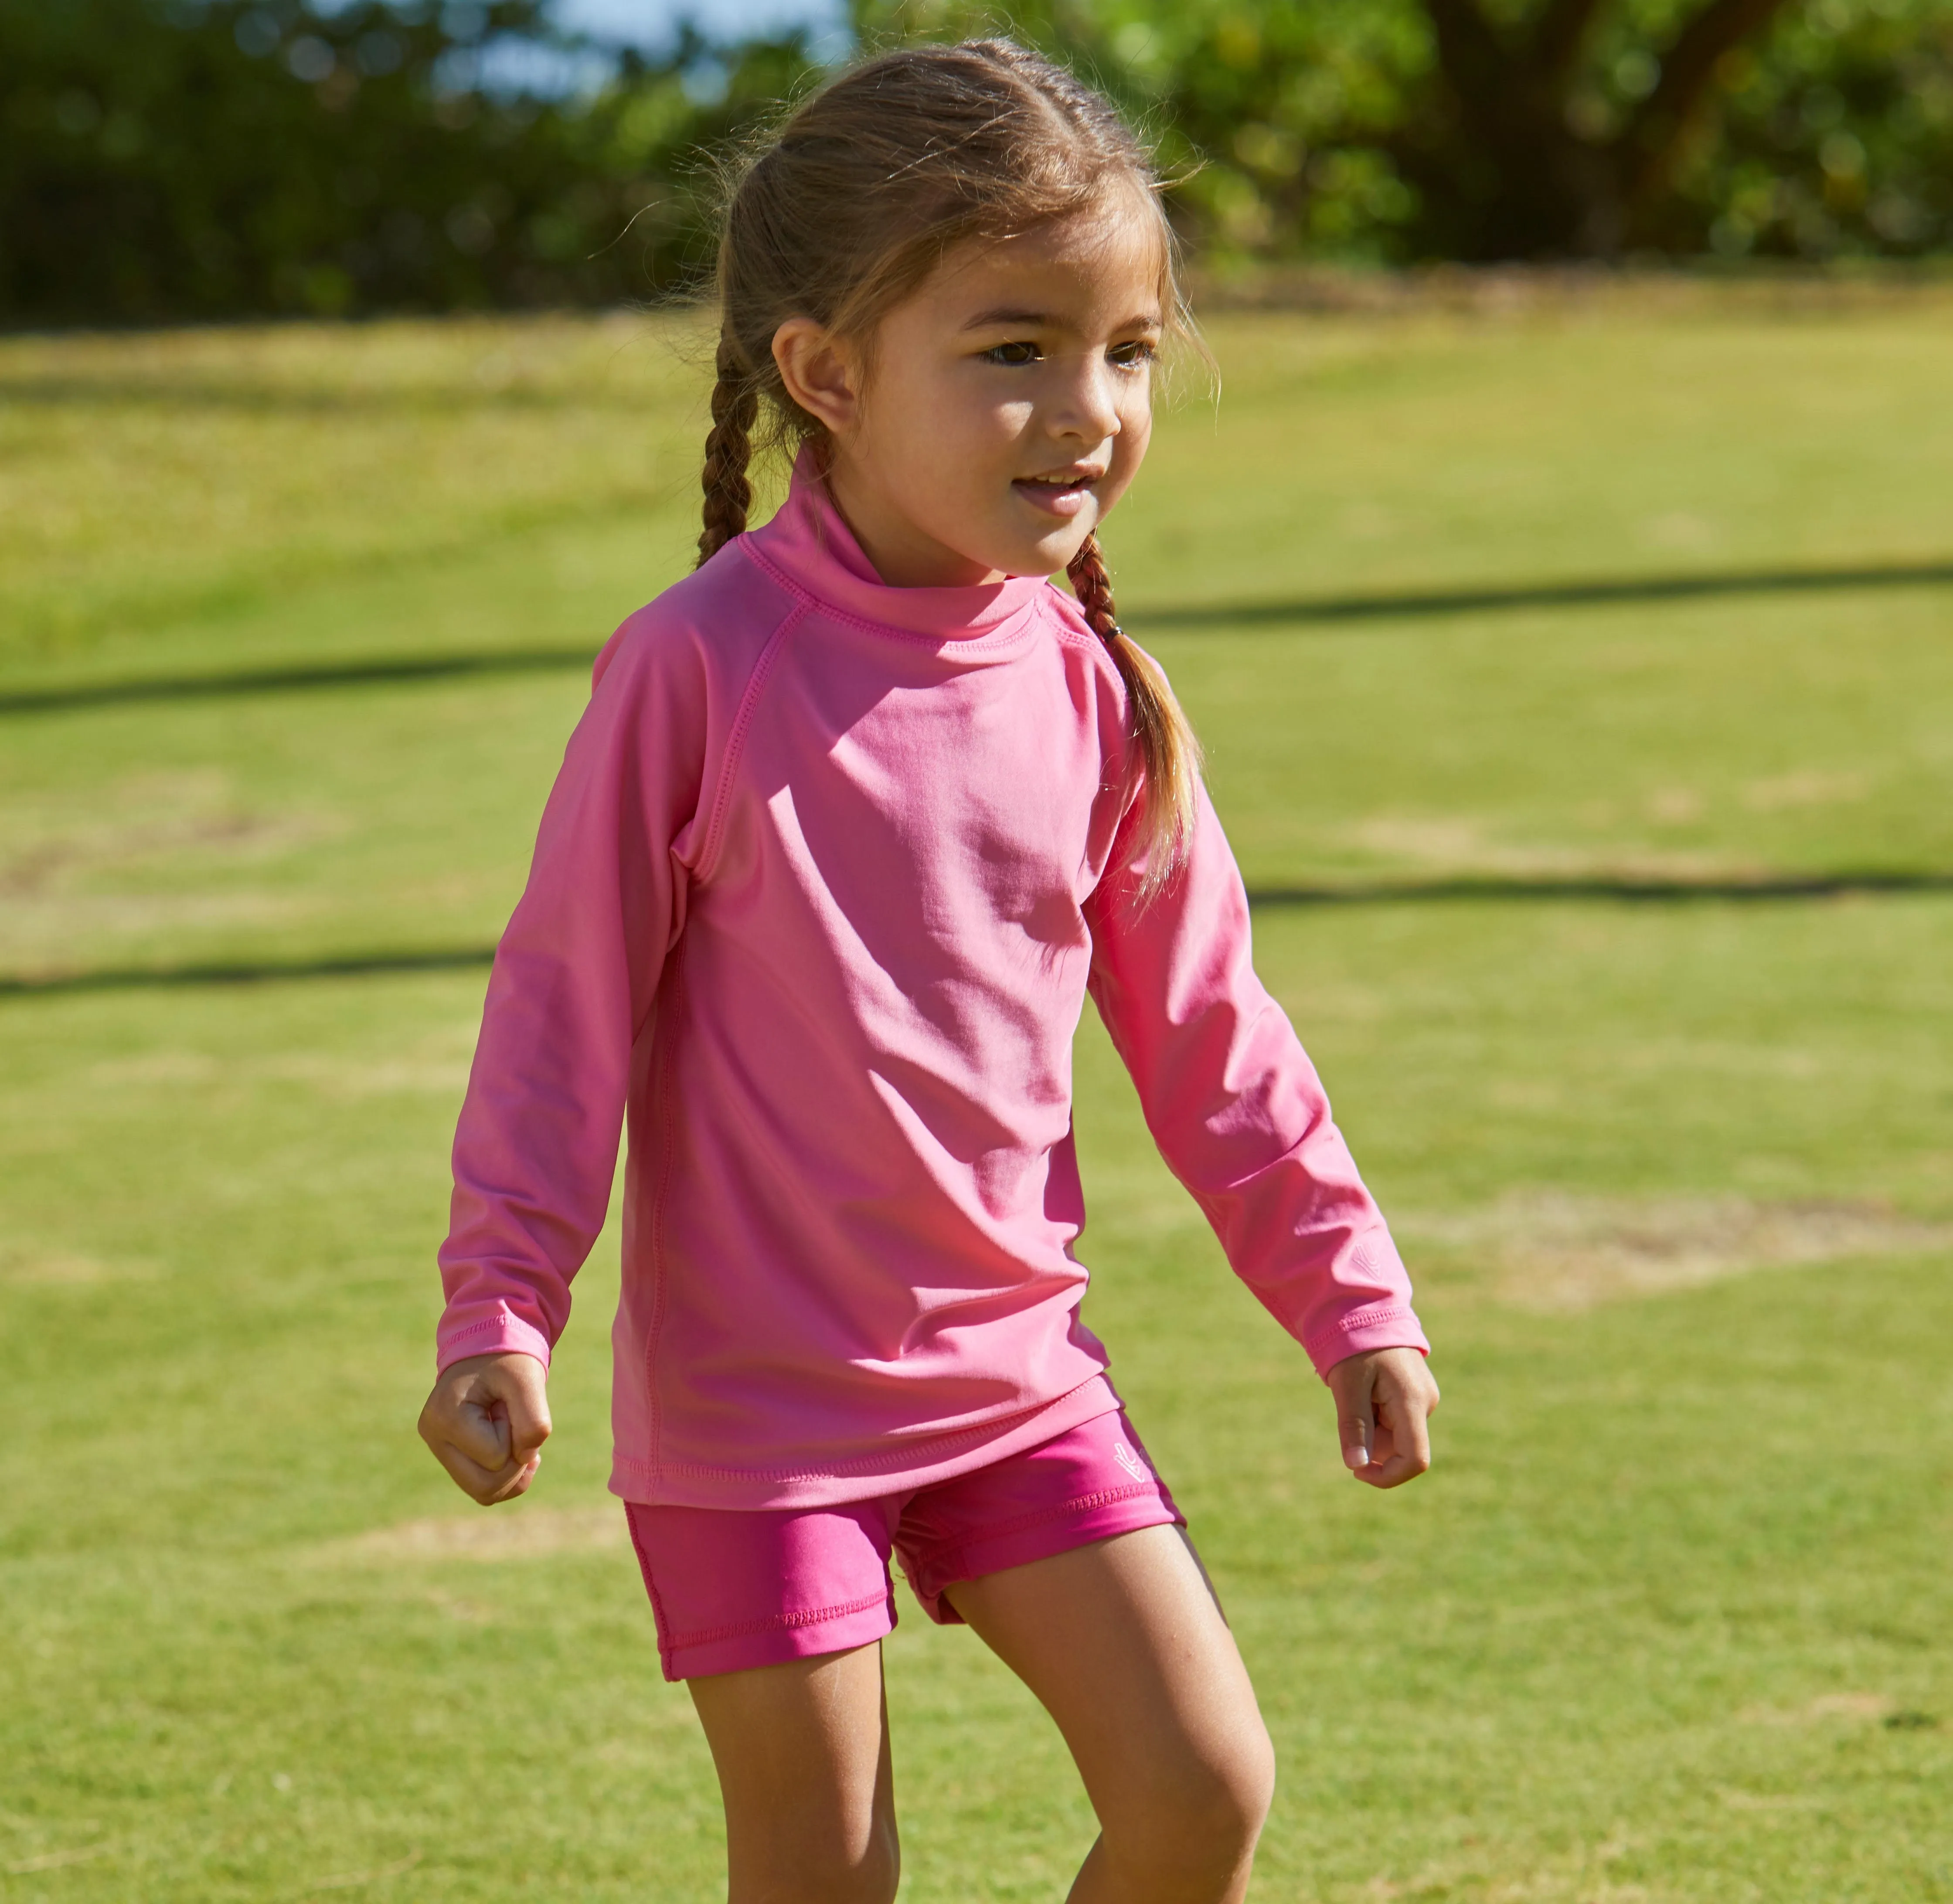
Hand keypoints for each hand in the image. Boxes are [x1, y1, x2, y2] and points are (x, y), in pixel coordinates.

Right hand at [417, 1352, 551, 1504]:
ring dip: (514, 1471)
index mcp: (446, 1416)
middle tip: (516, 1424)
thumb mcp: (527, 1380)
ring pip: (485, 1493)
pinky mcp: (450, 1456)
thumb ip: (534, 1420)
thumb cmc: (508, 1362)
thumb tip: (526, 1460)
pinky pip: (483, 1488)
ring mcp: (439, 1449)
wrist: (490, 1350)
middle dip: (516, 1462)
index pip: (496, 1456)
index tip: (509, 1403)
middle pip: (486, 1487)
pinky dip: (507, 1477)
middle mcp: (434, 1437)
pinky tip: (515, 1449)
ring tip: (515, 1433)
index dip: (516, 1433)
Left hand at [1326, 1347, 1438, 1488]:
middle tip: (1348, 1407)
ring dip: (1371, 1428)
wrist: (1366, 1310)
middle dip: (1371, 1443)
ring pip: (1396, 1435)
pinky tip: (1364, 1390)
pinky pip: (1396, 1420)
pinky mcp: (1416, 1394)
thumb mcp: (1348, 1386)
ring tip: (1356, 1392)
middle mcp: (1426, 1403)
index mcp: (1412, 1402)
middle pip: (1400, 1448)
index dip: (1387, 1476)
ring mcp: (1423, 1398)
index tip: (1356, 1472)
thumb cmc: (1355, 1345)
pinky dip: (1375, 1416)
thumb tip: (1356, 1466)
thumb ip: (1354, 1426)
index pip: (1414, 1460)